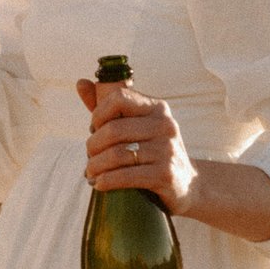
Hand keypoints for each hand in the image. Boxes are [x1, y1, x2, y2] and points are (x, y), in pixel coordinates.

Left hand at [76, 78, 197, 214]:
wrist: (189, 185)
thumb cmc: (153, 151)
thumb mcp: (136, 126)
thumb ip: (108, 106)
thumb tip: (81, 83)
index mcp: (157, 108)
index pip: (119, 98)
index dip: (99, 114)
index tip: (93, 129)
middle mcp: (165, 125)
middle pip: (113, 130)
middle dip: (93, 146)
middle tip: (89, 157)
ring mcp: (167, 150)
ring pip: (117, 154)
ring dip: (95, 166)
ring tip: (90, 173)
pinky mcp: (166, 175)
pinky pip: (126, 176)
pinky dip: (107, 181)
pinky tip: (99, 184)